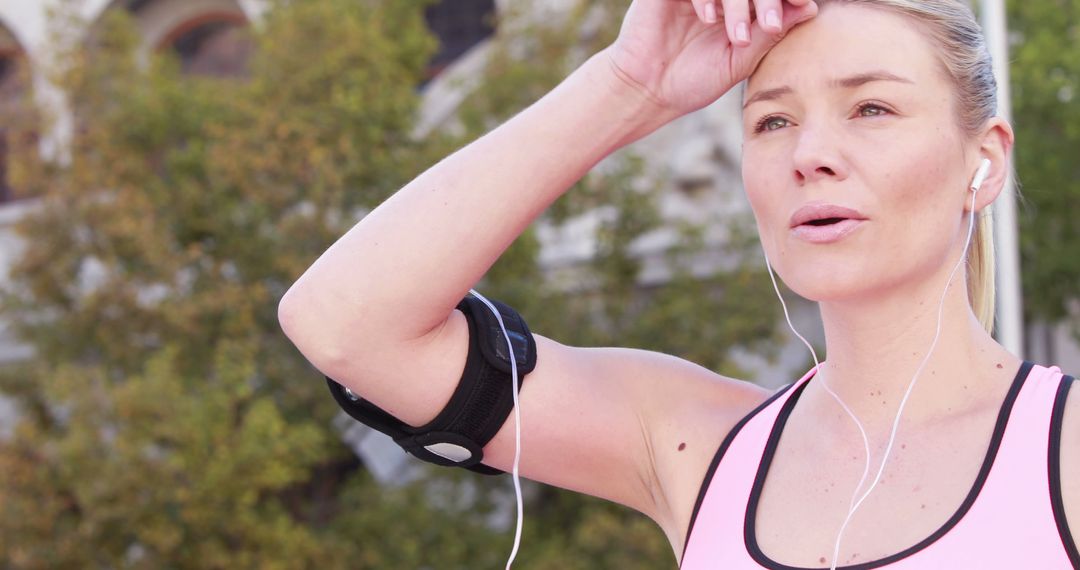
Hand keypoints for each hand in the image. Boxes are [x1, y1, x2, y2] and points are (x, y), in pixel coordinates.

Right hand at [607, 0, 817, 113]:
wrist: (646, 91)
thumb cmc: (691, 81)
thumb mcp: (739, 60)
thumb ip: (769, 34)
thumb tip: (809, 7)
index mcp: (738, 9)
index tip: (797, 8)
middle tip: (771, 24)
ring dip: (738, 2)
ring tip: (736, 34)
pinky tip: (708, 19)